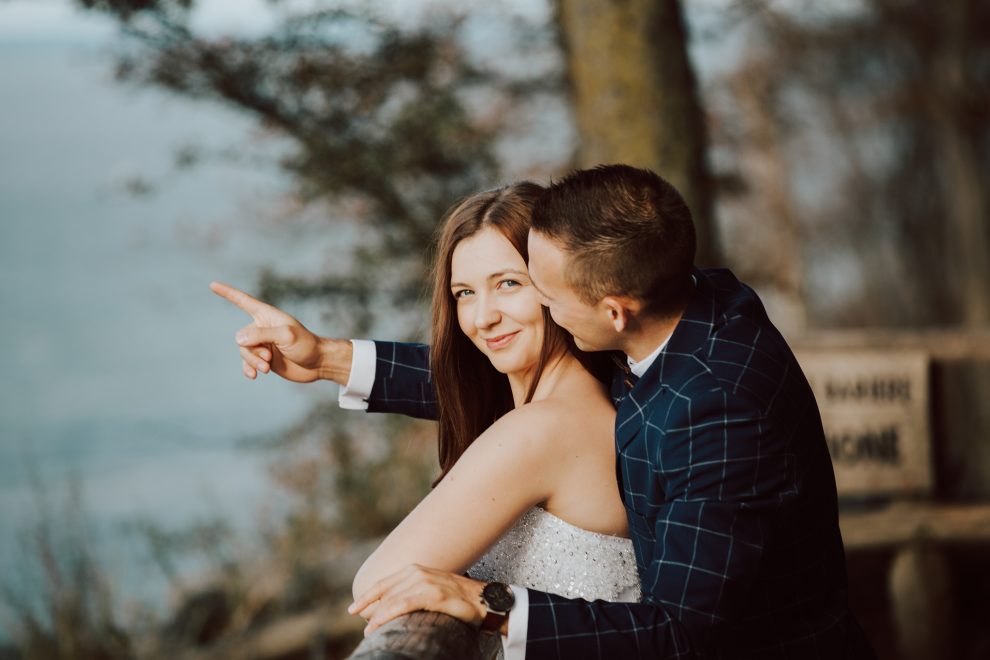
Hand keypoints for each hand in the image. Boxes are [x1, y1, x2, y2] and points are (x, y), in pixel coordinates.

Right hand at [209, 281, 351, 383]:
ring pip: (243, 352)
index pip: (244, 301)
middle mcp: (262, 328)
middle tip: (268, 357)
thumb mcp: (286, 336)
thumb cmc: (306, 345)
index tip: (212, 285)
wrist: (317, 364)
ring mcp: (262, 344)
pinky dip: (248, 369)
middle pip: (242, 337)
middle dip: (251, 350)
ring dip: (252, 361)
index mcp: (267, 316)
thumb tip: (238, 338)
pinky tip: (254, 376)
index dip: (228, 293)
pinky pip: (247, 363)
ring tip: (266, 367)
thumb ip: (262, 335)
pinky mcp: (264, 359)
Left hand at [348, 565, 487, 635]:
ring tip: (369, 631)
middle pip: (384, 590)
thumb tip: (395, 606)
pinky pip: (403, 605)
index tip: (354, 608)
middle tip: (359, 621)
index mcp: (416, 570)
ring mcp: (426, 582)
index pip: (385, 583)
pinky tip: (379, 625)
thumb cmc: (459, 599)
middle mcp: (418, 572)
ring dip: (377, 616)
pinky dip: (388, 615)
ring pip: (392, 599)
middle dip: (369, 607)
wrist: (484, 601)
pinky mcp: (434, 594)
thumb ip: (414, 593)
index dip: (368, 596)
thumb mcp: (432, 590)